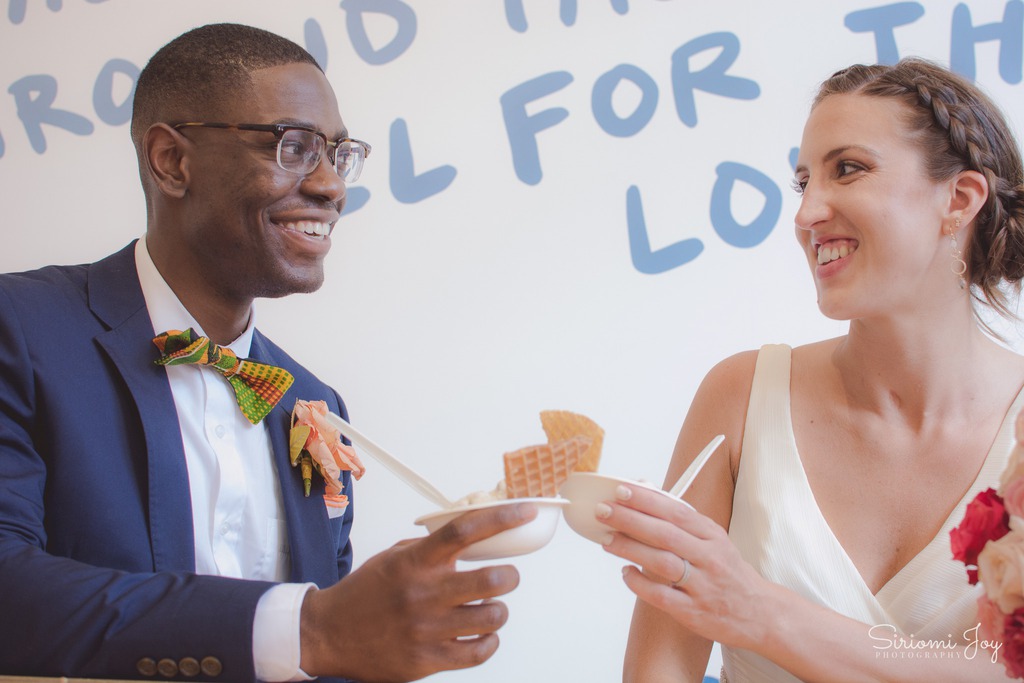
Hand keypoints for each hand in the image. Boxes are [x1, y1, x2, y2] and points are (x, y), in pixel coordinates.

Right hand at [300, 502, 537, 681]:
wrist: (327, 633)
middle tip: (507, 577)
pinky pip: (479, 651)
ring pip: (492, 617)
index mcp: (415, 561)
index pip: (465, 531)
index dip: (502, 519)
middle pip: (491, 579)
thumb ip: (430, 548)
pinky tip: (482, 634)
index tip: (526, 512)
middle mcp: (424, 593)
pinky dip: (489, 641)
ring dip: (498, 611)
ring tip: (489, 608)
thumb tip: (472, 534)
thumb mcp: (394, 558)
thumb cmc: (365, 592)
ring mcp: (426, 629)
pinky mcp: (427, 660)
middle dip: (510, 576)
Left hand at [599, 485, 771, 650]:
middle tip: (603, 511)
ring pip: (663, 562)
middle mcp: (709, 558)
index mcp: (712, 535)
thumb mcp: (713, 539)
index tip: (621, 490)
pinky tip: (625, 573)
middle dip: (631, 520)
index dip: (647, 500)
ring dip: (631, 549)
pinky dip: (640, 584)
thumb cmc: (727, 571)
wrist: (759, 613)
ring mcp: (702, 586)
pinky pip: (662, 596)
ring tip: (607, 540)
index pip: (677, 511)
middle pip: (666, 534)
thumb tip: (646, 489)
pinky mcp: (694, 612)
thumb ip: (681, 517)